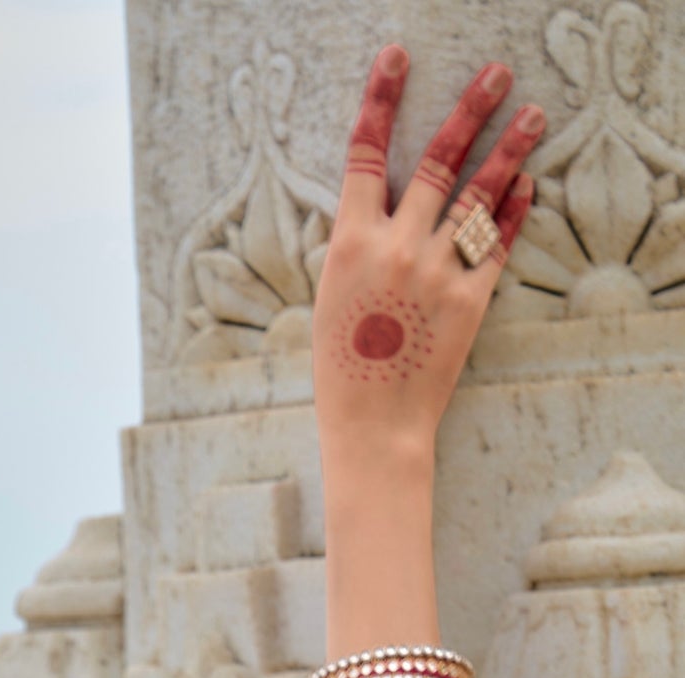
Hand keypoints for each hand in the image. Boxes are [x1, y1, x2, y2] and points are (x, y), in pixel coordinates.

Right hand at [313, 49, 540, 463]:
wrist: (375, 427)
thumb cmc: (343, 371)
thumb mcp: (332, 300)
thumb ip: (357, 250)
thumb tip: (381, 211)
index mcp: (350, 245)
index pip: (366, 156)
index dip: (381, 102)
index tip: (396, 60)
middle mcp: (397, 248)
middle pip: (438, 161)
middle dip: (471, 111)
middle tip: (498, 75)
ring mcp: (438, 271)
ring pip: (480, 194)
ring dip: (511, 149)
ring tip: (534, 116)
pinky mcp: (470, 298)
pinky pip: (498, 242)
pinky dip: (514, 209)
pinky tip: (528, 183)